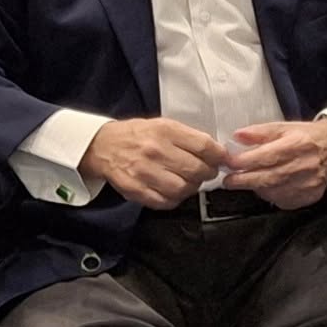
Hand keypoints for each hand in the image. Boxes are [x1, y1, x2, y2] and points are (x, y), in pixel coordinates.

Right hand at [78, 117, 227, 208]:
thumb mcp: (164, 125)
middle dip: (208, 173)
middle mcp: (155, 151)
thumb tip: (215, 151)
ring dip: (191, 188)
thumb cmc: (137, 135)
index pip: (204, 146)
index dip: (219, 156)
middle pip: (196, 169)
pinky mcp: (135, 190)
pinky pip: (165, 202)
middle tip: (207, 172)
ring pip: (182, 189)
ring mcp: (144, 172)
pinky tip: (174, 191)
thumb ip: (188, 137)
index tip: (223, 159)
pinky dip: (174, 199)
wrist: (103, 146)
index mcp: (165, 131)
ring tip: (189, 182)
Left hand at [221, 118, 326, 209]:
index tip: (230, 164)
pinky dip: (271, 195)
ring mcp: (309, 182)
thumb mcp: (284, 126)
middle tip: (229, 181)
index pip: (267, 156)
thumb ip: (260, 132)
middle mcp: (305, 164)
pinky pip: (285, 200)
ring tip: (247, 182)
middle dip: (244, 180)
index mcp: (297, 144)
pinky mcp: (311, 195)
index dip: (245, 162)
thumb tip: (237, 136)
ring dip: (257, 188)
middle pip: (268, 177)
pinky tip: (267, 187)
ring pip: (275, 191)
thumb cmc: (308, 136)